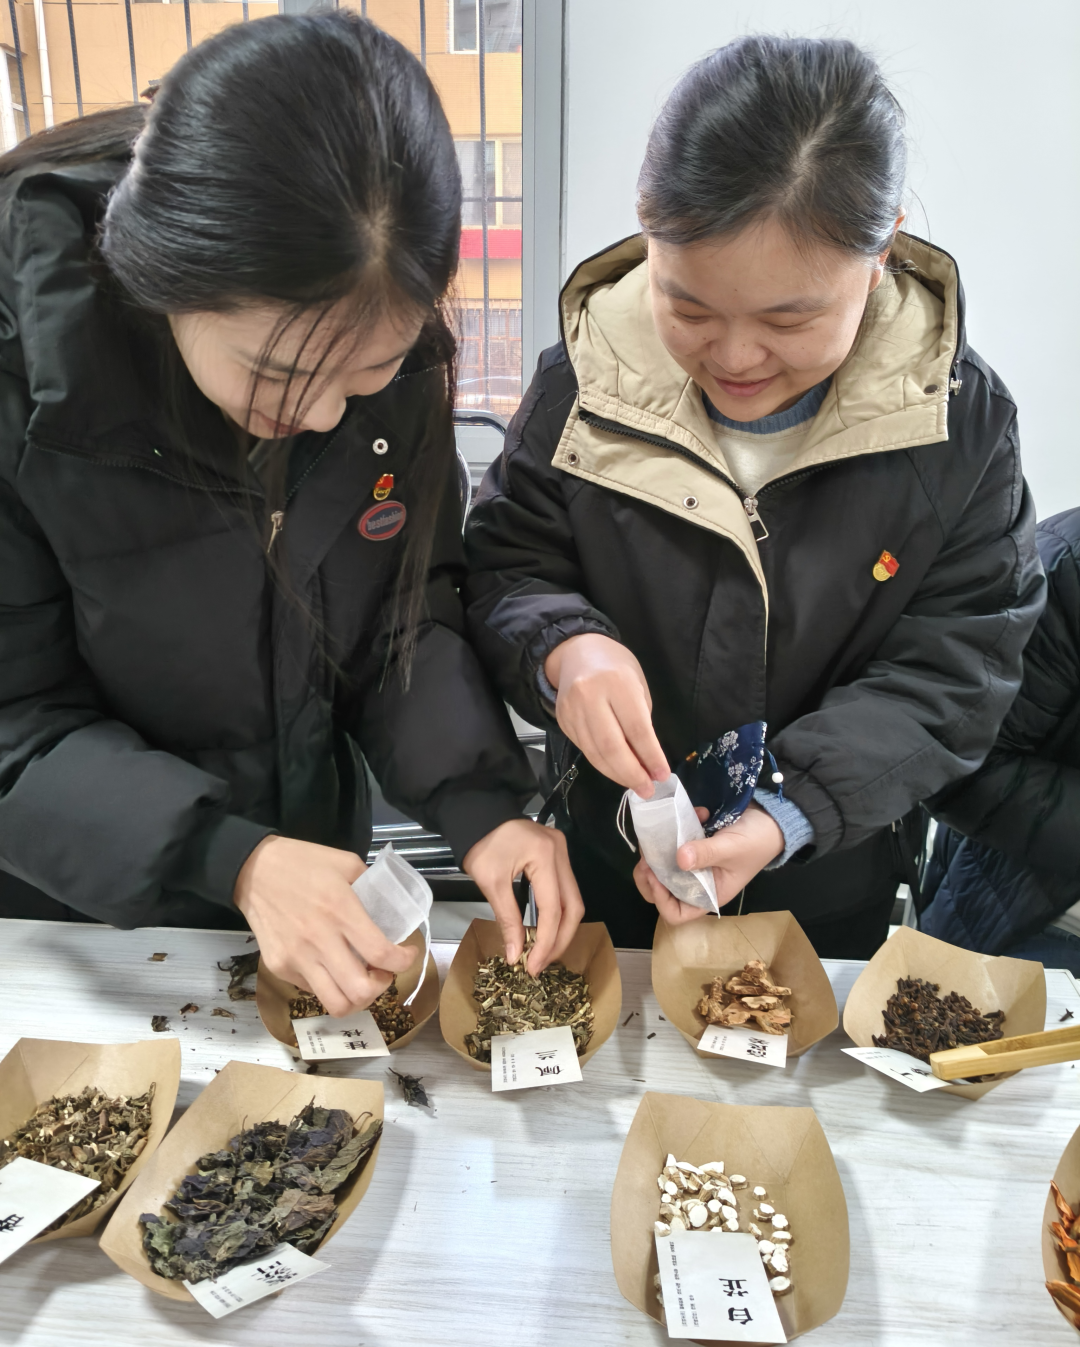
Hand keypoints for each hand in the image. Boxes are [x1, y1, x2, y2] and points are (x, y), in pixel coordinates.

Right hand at [234, 835, 415, 1016]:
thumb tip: (391, 909)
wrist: (251, 870)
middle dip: (382, 986)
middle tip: (383, 971)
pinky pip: (313, 991)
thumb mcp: (345, 862)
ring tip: (360, 979)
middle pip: (360, 991)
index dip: (404, 962)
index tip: (407, 953)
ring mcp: (296, 959)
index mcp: (340, 911)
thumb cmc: (302, 862)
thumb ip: (371, 887)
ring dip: (357, 998)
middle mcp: (319, 941)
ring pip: (336, 1005)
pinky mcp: (279, 968)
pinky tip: (332, 967)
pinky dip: (331, 986)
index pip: (381, 954)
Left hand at [463, 818, 584, 974]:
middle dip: (560, 939)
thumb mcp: (491, 883)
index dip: (546, 941)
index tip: (533, 965)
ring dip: (561, 929)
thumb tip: (516, 955)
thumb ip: (507, 919)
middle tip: (542, 963)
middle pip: (573, 906)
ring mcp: (563, 852)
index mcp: (545, 855)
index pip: (552, 908)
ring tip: (543, 952)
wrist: (478, 816)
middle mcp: (561, 853)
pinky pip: (565, 890)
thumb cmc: (481, 845)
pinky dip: (557, 913)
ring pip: (573, 899)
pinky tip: (546, 930)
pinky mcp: (558, 855)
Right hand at [545, 633, 668, 796]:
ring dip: (617, 774)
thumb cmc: (616, 667)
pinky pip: (584, 749)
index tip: (662, 775)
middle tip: (647, 789)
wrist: (576, 651)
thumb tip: (646, 761)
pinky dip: (602, 764)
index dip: (651, 756)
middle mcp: (590, 696)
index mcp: (617, 683)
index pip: (636, 729)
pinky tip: (616, 770)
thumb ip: (641, 721)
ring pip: (595, 753)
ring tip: (635, 784)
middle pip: (611, 747)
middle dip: (632, 773)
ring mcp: (572, 710)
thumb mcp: (638, 685)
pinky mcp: (562, 720)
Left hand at [633, 803, 783, 923]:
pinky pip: (675, 843)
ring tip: (660, 833)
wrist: (772, 818)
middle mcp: (698, 883)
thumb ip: (706, 853)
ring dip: (658, 851)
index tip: (655, 875)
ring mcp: (695, 864)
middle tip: (647, 854)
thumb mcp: (731, 848)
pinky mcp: (694, 845)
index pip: (677, 913)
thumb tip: (679, 859)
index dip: (661, 899)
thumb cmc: (757, 841)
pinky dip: (676, 829)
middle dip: (649, 875)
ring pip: (663, 867)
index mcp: (709, 894)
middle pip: (663, 891)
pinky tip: (694, 814)